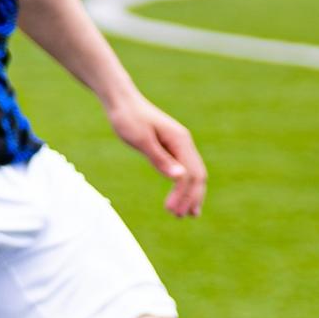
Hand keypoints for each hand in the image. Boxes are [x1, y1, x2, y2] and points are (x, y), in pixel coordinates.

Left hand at [108, 94, 207, 217]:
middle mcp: (184, 142)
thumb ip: (160, 159)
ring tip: (185, 214)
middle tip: (180, 217)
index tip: (171, 211)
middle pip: (197, 175)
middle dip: (191, 197)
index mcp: (180, 140)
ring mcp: (179, 144)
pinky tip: (179, 195)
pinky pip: (184, 168)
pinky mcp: (171, 146)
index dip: (183, 194)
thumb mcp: (141, 140)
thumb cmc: (128, 118)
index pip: (189, 174)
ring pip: (193, 173)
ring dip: (191, 194)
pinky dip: (184, 184)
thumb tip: (179, 178)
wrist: (121, 100)